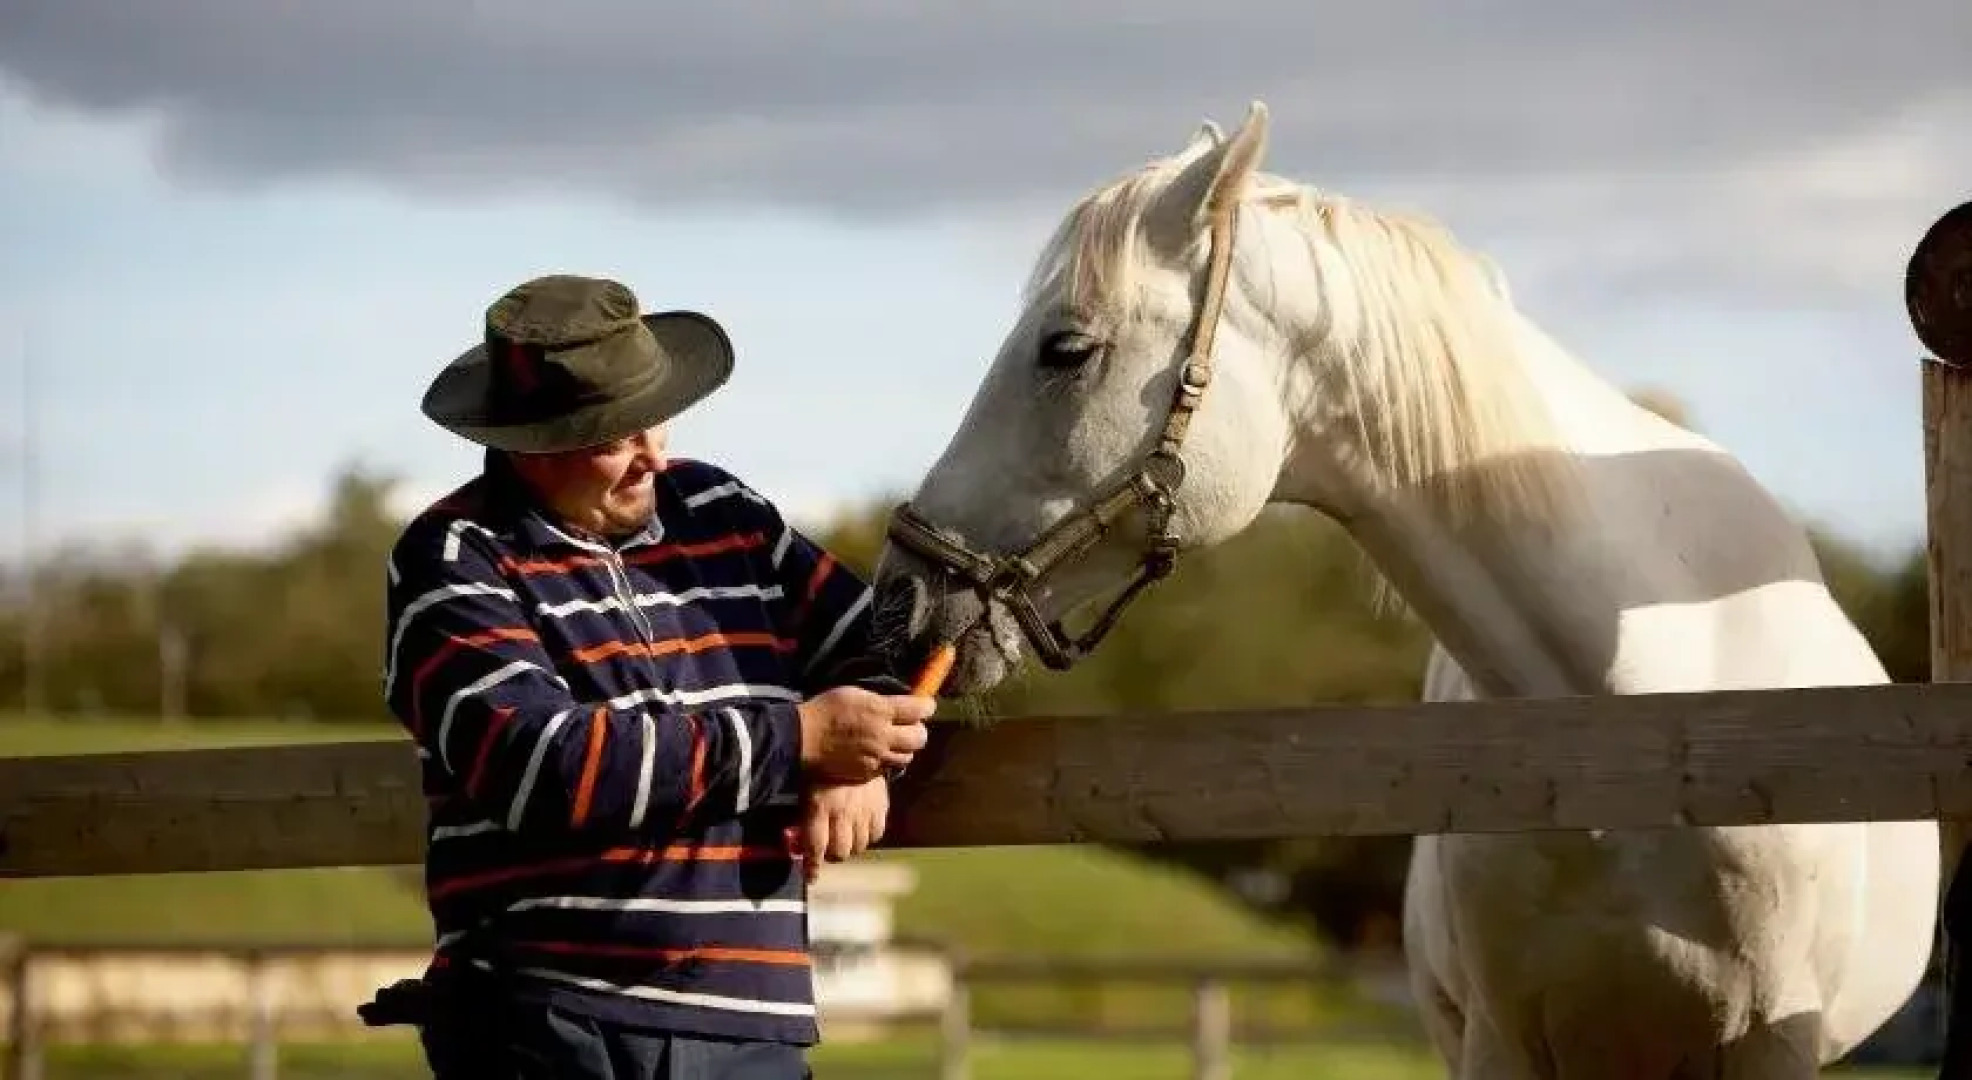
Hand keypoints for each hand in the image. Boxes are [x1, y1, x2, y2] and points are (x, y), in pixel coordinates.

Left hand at [795, 777, 889, 882]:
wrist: (854, 744)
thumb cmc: (823, 769)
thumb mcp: (806, 790)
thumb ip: (804, 817)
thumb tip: (795, 843)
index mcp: (819, 806)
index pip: (816, 846)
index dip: (813, 866)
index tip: (810, 876)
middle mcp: (843, 812)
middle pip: (840, 851)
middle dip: (831, 854)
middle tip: (827, 848)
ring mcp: (864, 810)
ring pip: (859, 846)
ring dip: (850, 846)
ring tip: (844, 836)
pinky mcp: (880, 806)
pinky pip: (876, 834)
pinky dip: (868, 835)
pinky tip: (861, 827)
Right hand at [796, 685, 933, 783]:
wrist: (800, 739)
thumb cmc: (824, 711)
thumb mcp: (853, 693)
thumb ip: (879, 699)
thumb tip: (898, 702)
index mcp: (880, 710)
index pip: (920, 709)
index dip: (926, 706)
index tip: (925, 705)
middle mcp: (883, 735)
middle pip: (920, 737)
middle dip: (919, 729)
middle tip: (910, 725)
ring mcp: (876, 757)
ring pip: (908, 756)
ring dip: (905, 748)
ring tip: (894, 741)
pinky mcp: (867, 773)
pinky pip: (888, 768)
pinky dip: (887, 761)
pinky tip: (877, 753)